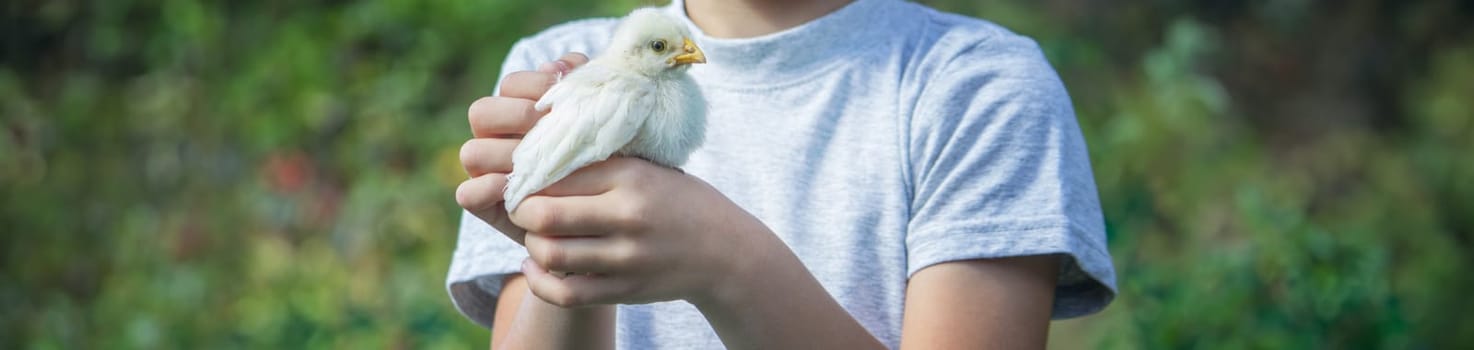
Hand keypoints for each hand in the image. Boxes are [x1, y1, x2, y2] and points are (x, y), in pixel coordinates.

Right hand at [457, 53, 589, 244]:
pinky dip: (481, 189)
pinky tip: (510, 188)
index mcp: (522, 110)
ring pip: (472, 152)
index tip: (563, 97)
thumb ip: (584, 87)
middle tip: (547, 128)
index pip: (512, 85)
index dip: (533, 85)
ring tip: (533, 161)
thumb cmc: (608, 159)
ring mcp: (490, 172)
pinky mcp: (490, 207)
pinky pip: (468, 195)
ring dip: (499, 153)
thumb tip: (562, 64)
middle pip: (482, 113)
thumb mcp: (602, 121)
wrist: (613, 214)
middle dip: (514, 116)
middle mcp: (500, 138)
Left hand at [510, 158, 777, 307]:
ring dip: (531, 245)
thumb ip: (600, 161)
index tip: (523, 178)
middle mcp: (629, 215)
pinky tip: (536, 267)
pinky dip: (540, 282)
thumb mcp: (647, 168)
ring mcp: (628, 257)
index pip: (556, 172)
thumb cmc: (677, 201)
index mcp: (630, 175)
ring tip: (536, 236)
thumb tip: (538, 148)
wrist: (726, 251)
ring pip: (550, 254)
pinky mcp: (626, 289)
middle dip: (521, 212)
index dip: (527, 176)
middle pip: (544, 215)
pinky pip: (565, 294)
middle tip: (522, 208)